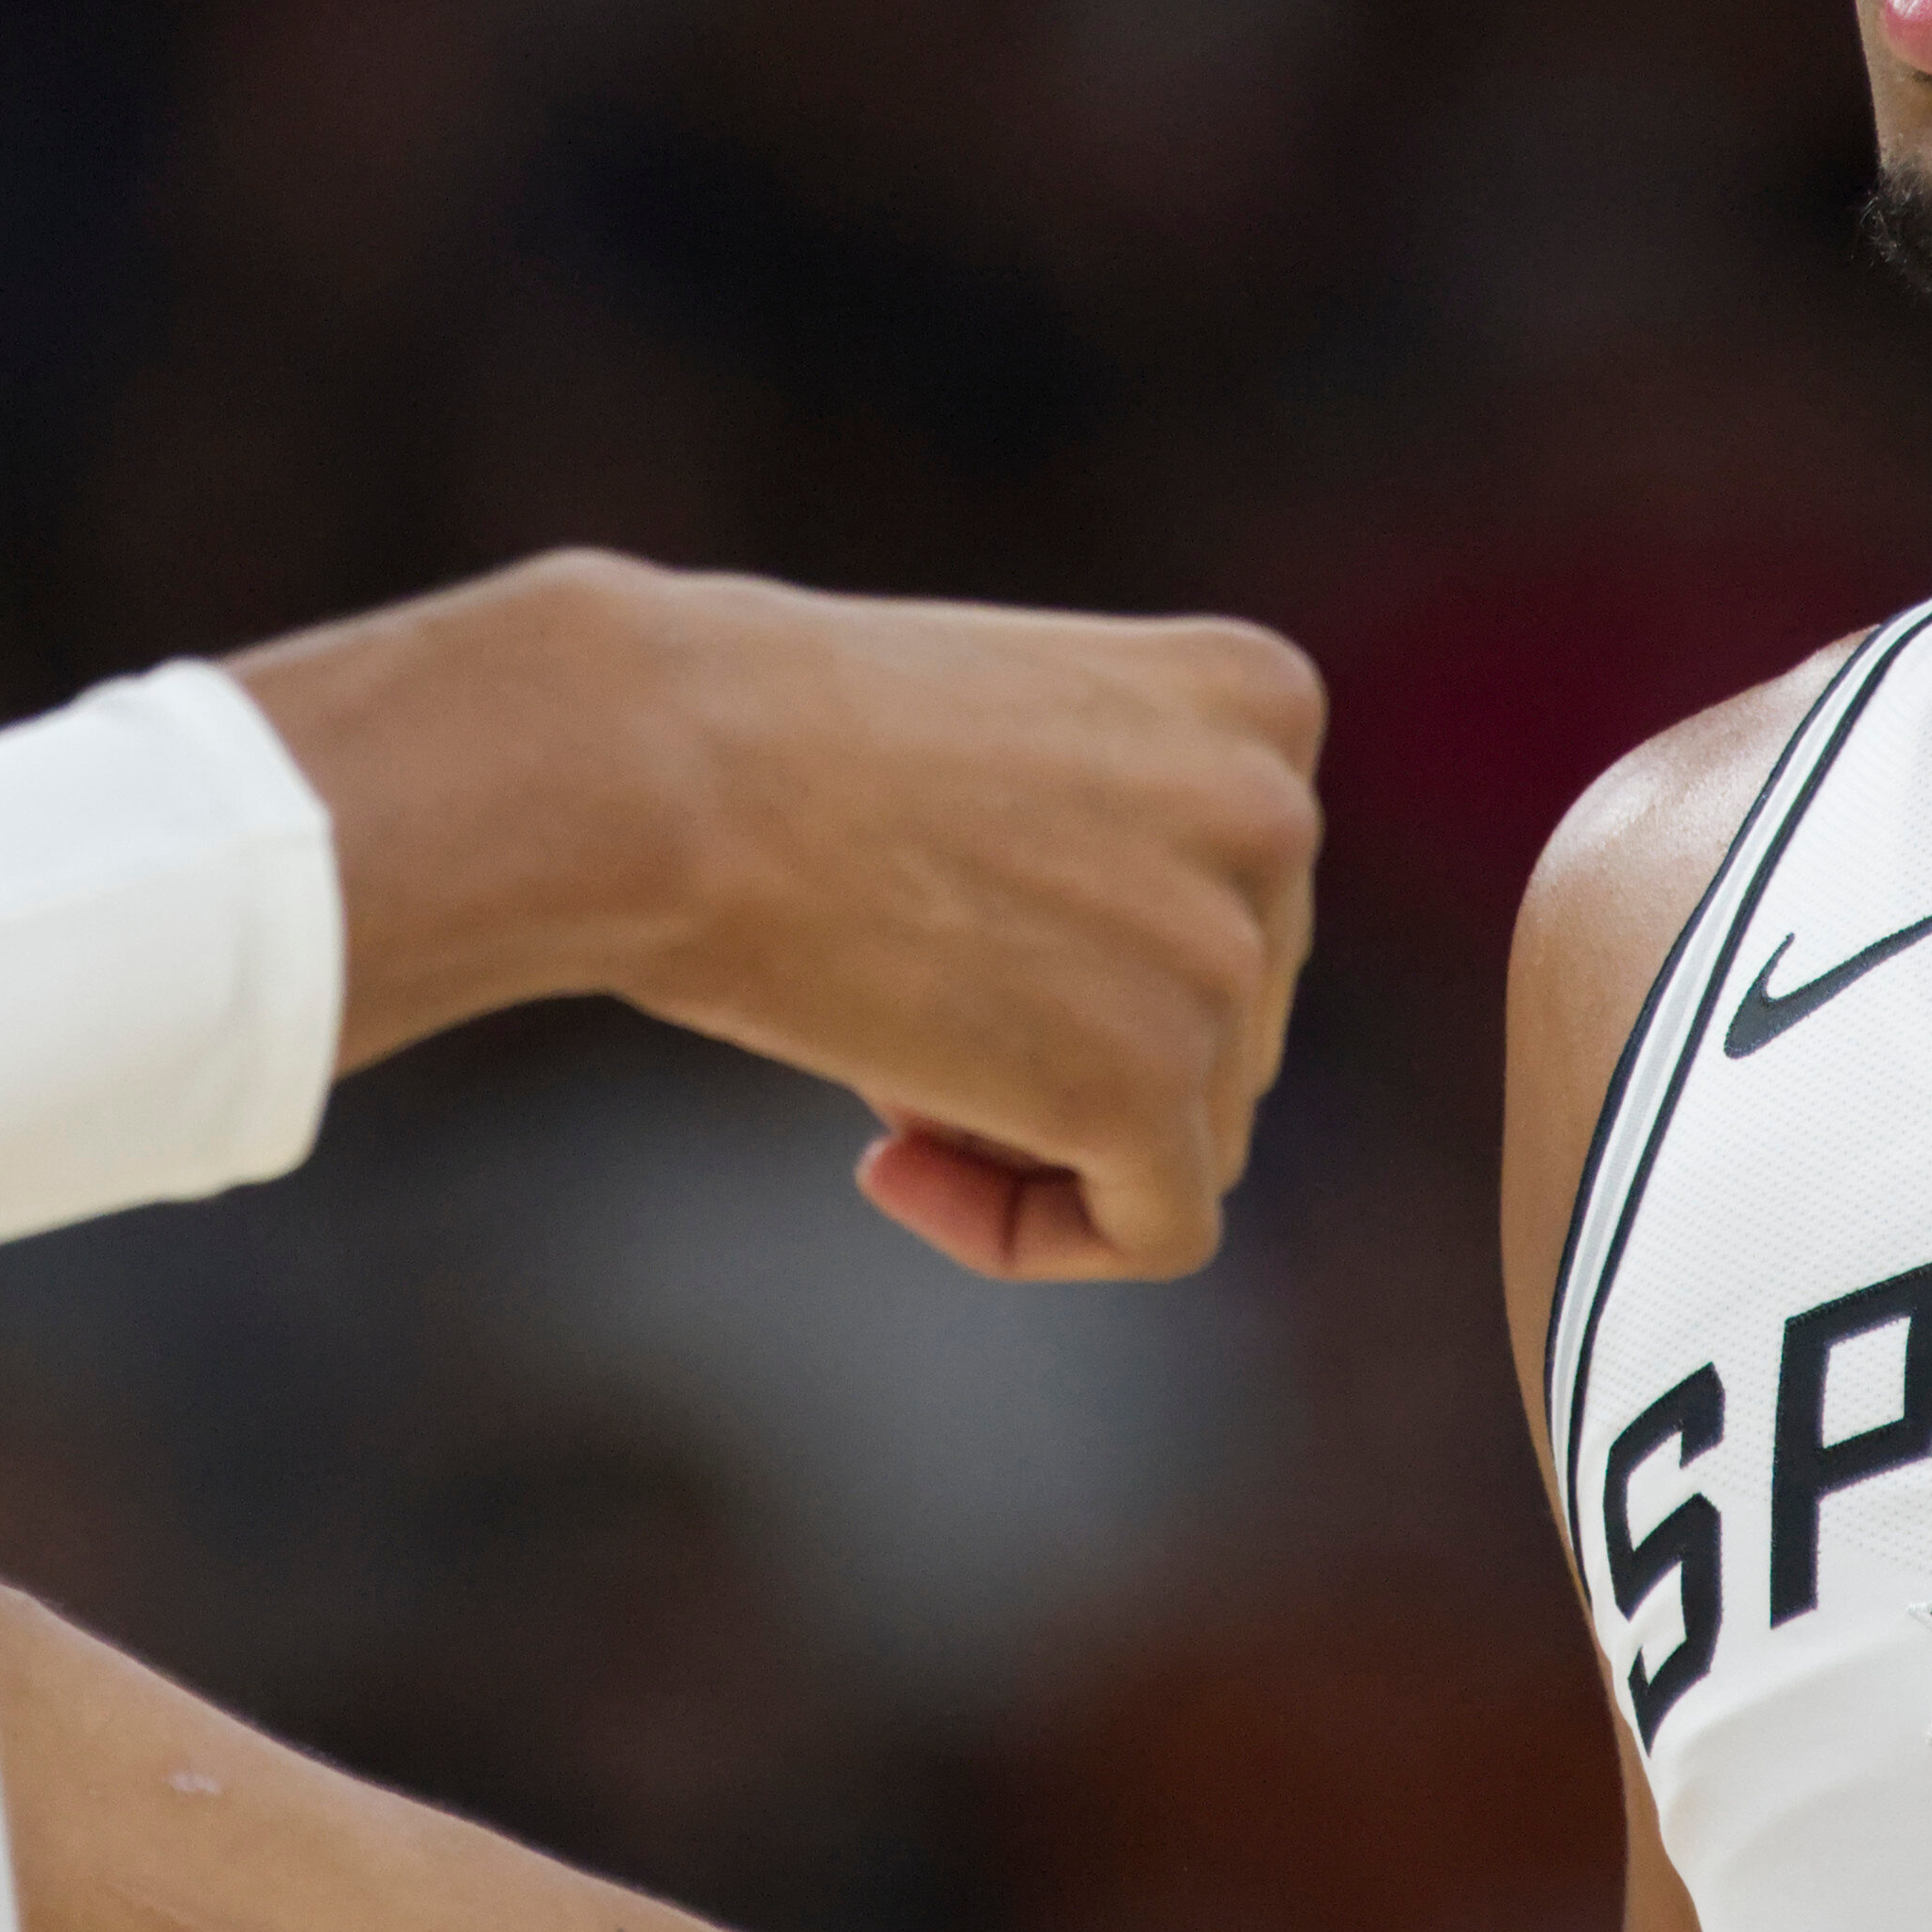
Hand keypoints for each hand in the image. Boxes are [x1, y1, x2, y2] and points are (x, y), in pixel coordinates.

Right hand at [235, 553, 1320, 1276]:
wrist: (652, 760)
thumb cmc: (769, 737)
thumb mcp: (1006, 740)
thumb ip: (1115, 841)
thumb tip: (1127, 1009)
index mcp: (1257, 695)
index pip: (1245, 899)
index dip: (1107, 956)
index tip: (957, 939)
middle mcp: (1279, 810)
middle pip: (1232, 1022)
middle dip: (1074, 1045)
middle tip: (896, 1005)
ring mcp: (1226, 950)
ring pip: (1192, 1133)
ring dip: (1036, 1130)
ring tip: (879, 1059)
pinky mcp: (1151, 1083)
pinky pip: (1154, 1233)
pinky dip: (1031, 1236)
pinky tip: (886, 1168)